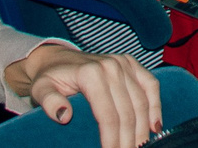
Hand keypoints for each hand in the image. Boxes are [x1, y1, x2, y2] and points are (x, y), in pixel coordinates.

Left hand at [6, 46, 161, 141]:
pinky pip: (150, 84)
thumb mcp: (41, 90)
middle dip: (129, 139)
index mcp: (90, 74)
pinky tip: (155, 126)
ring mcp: (123, 63)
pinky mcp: (131, 63)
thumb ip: (49, 102)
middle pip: (127, 111)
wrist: (56, 58)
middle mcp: (111, 66)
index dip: (112, 139)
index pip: (108, 114)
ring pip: (141, 101)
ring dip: (143, 128)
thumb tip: (64, 116)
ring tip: (140, 147)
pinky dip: (155, 105)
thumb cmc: (49, 78)